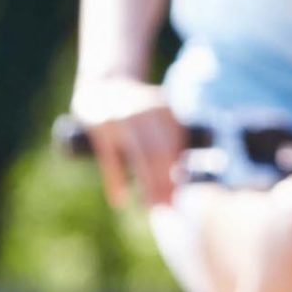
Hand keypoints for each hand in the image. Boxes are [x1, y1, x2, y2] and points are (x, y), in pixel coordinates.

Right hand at [69, 75, 184, 210]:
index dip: (181, 171)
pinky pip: (108, 157)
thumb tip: (194, 180)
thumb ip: (176, 141)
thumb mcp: (160, 116)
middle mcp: (144, 109)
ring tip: (154, 207)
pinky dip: (114, 180)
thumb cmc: (141, 112)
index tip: (188, 195)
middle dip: (167, 182)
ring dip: (147, 184)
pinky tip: (120, 201)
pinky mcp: (97, 124)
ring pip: (138, 154)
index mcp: (164, 109)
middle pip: (160, 151)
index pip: (176, 144)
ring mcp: (119, 115)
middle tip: (172, 207)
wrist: (103, 84)